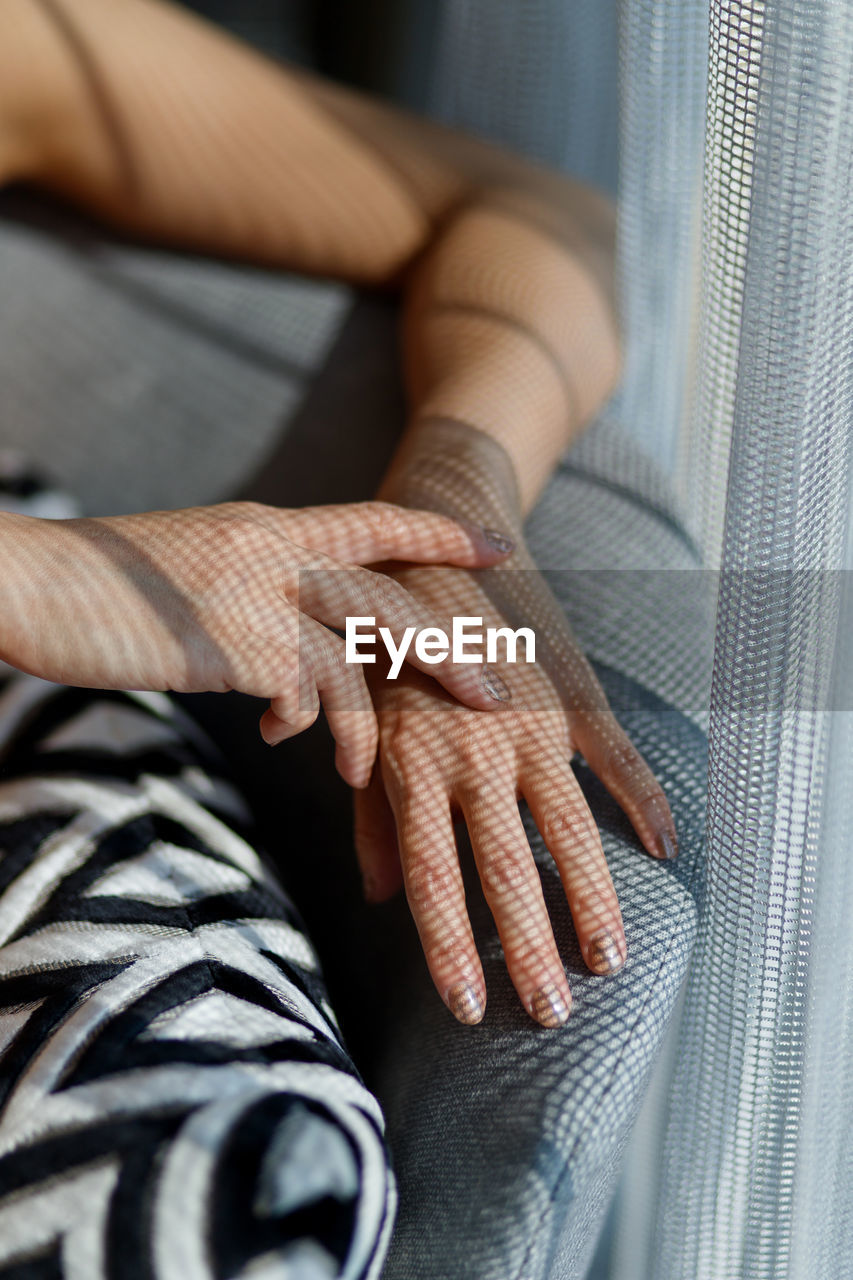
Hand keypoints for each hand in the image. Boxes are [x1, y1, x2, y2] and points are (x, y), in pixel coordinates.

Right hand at [0, 500, 513, 786]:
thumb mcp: (195, 569)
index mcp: (270, 524)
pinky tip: (284, 739)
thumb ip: (254, 595)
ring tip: (367, 770)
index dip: (441, 535)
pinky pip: (301, 688)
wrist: (30, 581)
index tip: (499, 548)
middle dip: (451, 646)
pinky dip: (305, 723)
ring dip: (374, 719)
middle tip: (496, 692)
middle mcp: (274, 546)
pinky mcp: (229, 638)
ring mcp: (255, 589)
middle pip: (393, 593)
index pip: (376, 520)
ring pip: (356, 649)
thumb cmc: (104, 586)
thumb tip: (288, 667)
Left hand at [353, 556, 677, 1026]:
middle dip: (528, 948)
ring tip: (609, 959)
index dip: (449, 948)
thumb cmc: (384, 651)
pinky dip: (643, 800)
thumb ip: (372, 816)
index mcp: (413, 766)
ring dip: (589, 899)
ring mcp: (528, 723)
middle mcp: (472, 752)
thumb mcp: (362, 731)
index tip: (468, 1008)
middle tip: (551, 1012)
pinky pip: (615, 756)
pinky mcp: (568, 694)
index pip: (431, 877)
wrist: (434, 551)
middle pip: (504, 868)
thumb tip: (380, 899)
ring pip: (567, 827)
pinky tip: (665, 847)